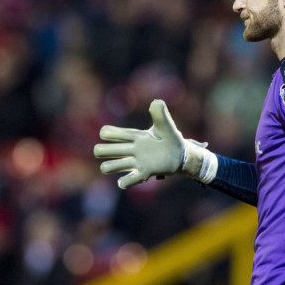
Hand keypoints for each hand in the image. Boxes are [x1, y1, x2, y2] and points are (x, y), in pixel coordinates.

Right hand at [94, 99, 216, 188]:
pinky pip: (126, 181)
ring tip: (124, 166)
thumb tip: (155, 102)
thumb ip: (160, 114)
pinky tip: (131, 178)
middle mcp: (131, 150)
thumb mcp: (166, 125)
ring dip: (110, 167)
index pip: (109, 133)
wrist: (181, 155)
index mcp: (134, 137)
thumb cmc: (171, 138)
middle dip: (102, 151)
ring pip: (109, 167)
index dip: (107, 133)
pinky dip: (124, 182)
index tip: (118, 135)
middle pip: (103, 150)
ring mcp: (136, 163)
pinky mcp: (143, 174)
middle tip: (119, 151)